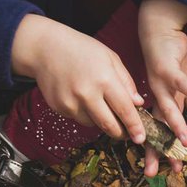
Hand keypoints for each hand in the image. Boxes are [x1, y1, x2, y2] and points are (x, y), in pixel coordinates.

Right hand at [11, 15, 146, 144]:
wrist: (45, 48)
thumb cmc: (82, 50)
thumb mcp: (111, 58)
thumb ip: (127, 82)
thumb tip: (138, 104)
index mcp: (104, 80)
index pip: (125, 110)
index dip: (135, 127)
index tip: (141, 138)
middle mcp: (87, 94)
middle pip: (109, 125)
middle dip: (122, 133)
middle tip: (128, 134)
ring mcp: (71, 102)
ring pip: (94, 124)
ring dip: (103, 121)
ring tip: (102, 104)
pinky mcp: (59, 107)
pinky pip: (80, 119)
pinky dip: (87, 114)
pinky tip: (83, 98)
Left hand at [137, 0, 186, 174]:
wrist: (159, 32)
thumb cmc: (172, 60)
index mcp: (160, 104)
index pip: (160, 133)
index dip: (161, 152)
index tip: (163, 172)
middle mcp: (156, 98)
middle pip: (159, 128)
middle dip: (163, 148)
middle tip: (167, 168)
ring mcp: (159, 85)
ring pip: (168, 109)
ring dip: (177, 127)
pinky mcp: (167, 69)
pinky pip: (181, 83)